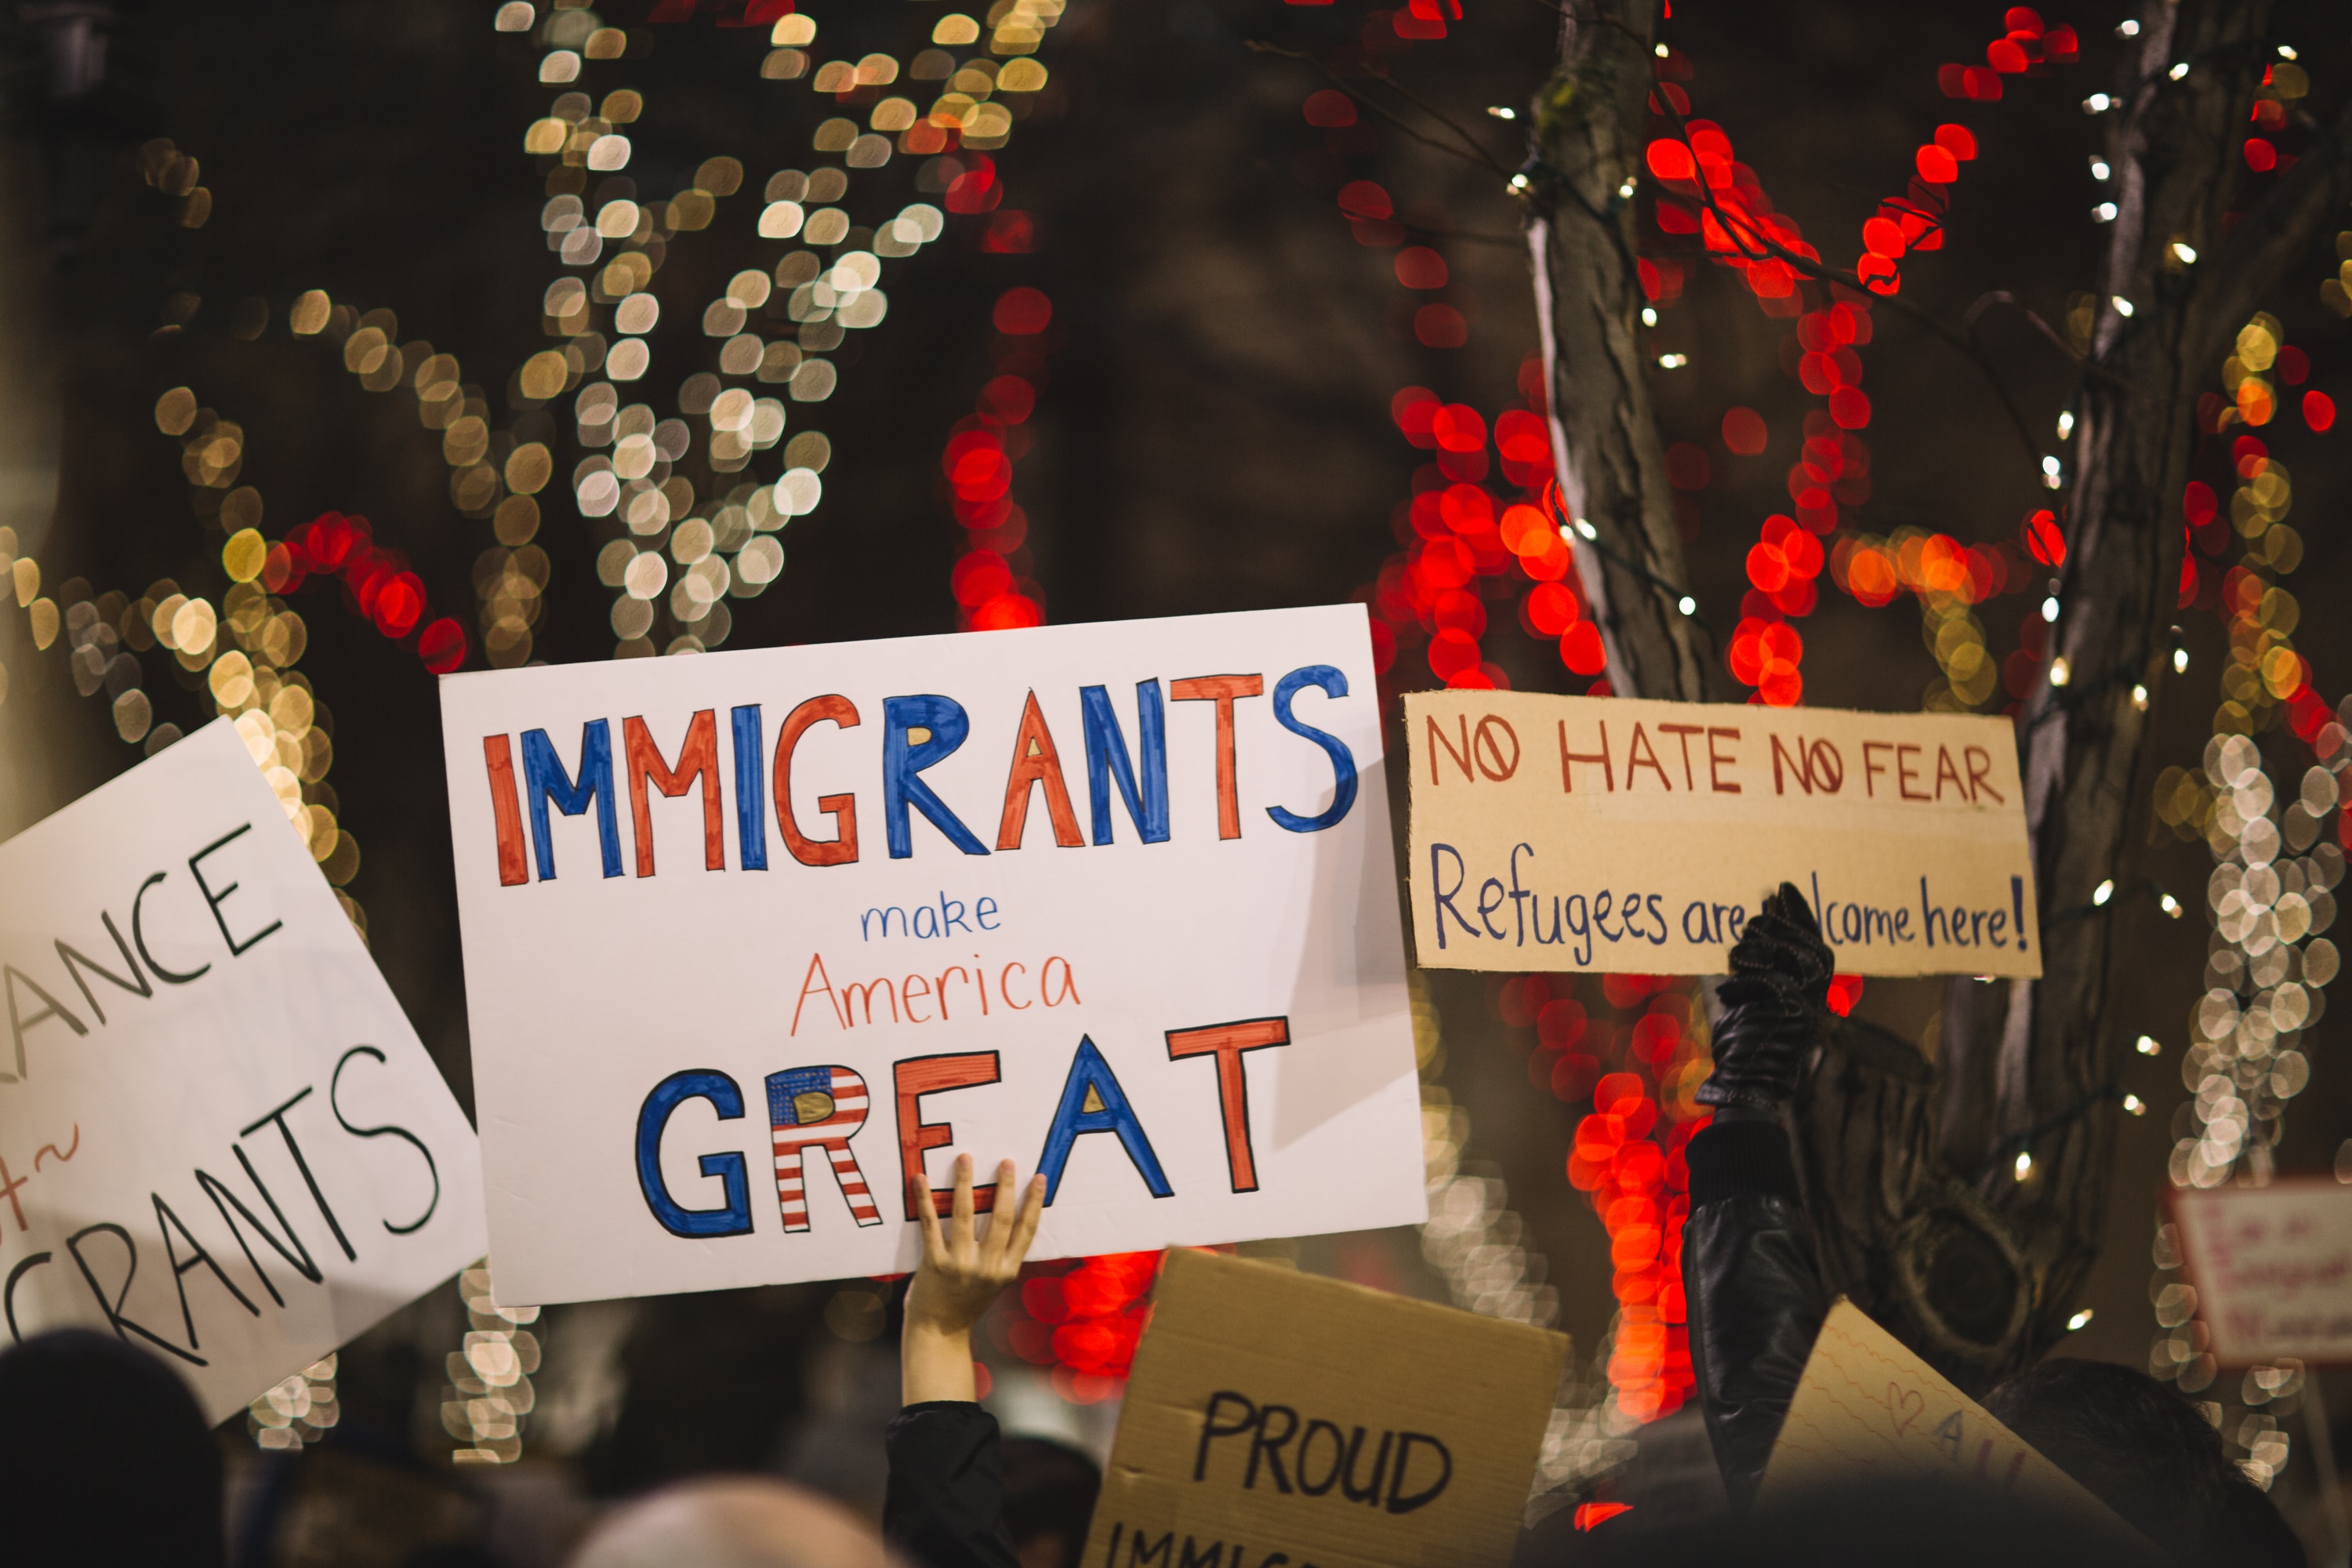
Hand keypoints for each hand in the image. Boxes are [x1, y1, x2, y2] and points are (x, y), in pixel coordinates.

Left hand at [901, 1154, 1046, 1404]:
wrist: (938, 1332)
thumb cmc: (966, 1302)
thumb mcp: (994, 1282)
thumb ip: (1001, 1255)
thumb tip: (1008, 1213)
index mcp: (1007, 1270)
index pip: (1027, 1230)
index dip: (1034, 1202)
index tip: (1039, 1177)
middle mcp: (988, 1267)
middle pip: (1002, 1218)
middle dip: (1005, 1186)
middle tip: (1005, 1161)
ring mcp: (961, 1265)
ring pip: (966, 1215)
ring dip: (965, 1183)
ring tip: (965, 1158)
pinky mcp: (934, 1264)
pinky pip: (930, 1225)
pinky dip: (925, 1200)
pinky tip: (921, 1180)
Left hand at [1698, 881, 1834, 1113]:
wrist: (1744, 1078)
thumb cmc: (1740, 1040)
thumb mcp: (1742, 993)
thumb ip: (1748, 965)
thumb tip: (1744, 927)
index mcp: (1807, 990)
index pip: (1811, 942)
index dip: (1799, 914)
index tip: (1782, 889)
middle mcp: (1815, 998)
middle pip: (1810, 946)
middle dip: (1780, 926)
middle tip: (1754, 916)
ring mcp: (1808, 1007)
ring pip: (1795, 958)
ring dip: (1762, 950)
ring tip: (1738, 953)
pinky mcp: (1795, 1017)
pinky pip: (1774, 983)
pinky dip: (1748, 983)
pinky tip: (1730, 991)